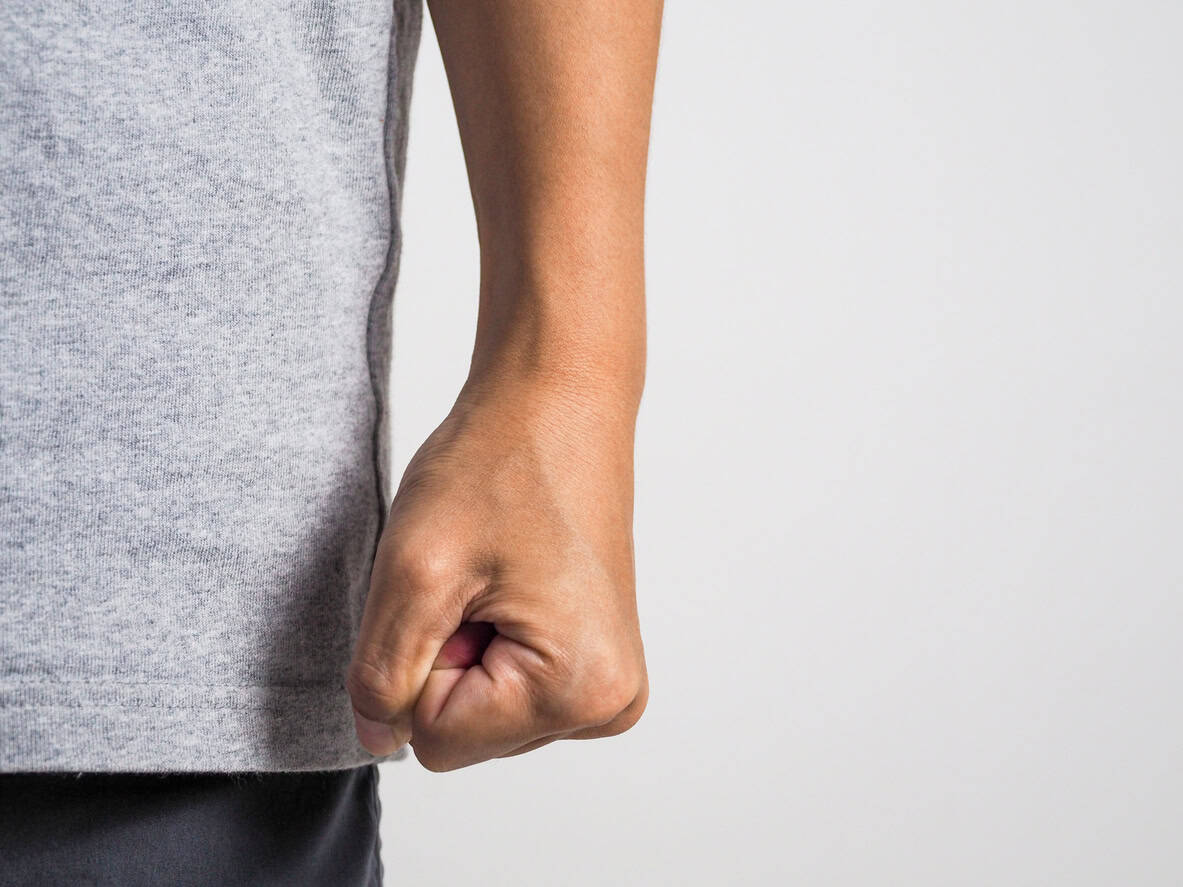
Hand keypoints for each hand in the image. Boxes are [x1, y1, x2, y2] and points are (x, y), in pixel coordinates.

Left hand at [346, 372, 648, 770]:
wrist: (558, 403)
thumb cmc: (502, 461)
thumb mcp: (414, 568)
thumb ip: (381, 674)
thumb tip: (381, 740)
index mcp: (579, 688)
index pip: (436, 741)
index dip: (419, 663)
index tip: (456, 590)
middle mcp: (609, 702)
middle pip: (465, 733)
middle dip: (445, 658)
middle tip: (474, 578)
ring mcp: (610, 686)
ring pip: (482, 713)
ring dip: (467, 646)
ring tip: (495, 574)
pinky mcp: (597, 663)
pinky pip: (510, 689)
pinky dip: (490, 640)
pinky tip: (511, 582)